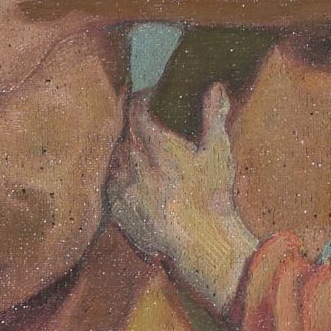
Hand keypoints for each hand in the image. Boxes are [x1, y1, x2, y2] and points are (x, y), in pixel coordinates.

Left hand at [106, 82, 261, 310]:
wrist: (201, 244)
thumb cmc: (213, 196)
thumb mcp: (218, 153)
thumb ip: (214, 116)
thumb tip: (215, 86)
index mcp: (157, 144)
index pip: (136, 109)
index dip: (142, 100)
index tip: (151, 99)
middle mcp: (133, 162)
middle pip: (124, 133)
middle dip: (137, 128)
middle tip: (152, 130)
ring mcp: (122, 188)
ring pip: (116, 159)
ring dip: (128, 154)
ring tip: (146, 160)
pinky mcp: (118, 210)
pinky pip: (113, 186)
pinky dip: (123, 181)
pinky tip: (140, 186)